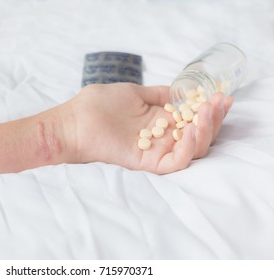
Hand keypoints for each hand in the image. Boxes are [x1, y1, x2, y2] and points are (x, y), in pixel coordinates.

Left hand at [65, 83, 232, 173]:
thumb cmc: (98, 105)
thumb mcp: (134, 92)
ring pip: (192, 150)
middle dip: (213, 119)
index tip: (222, 95)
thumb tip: (179, 91)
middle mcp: (161, 137)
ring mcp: (155, 151)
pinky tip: (192, 128)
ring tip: (208, 111)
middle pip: (198, 136)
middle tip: (220, 102)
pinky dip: (188, 148)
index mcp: (159, 121)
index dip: (209, 109)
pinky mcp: (146, 162)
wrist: (74, 120)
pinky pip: (175, 162)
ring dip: (206, 131)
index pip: (192, 120)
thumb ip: (158, 94)